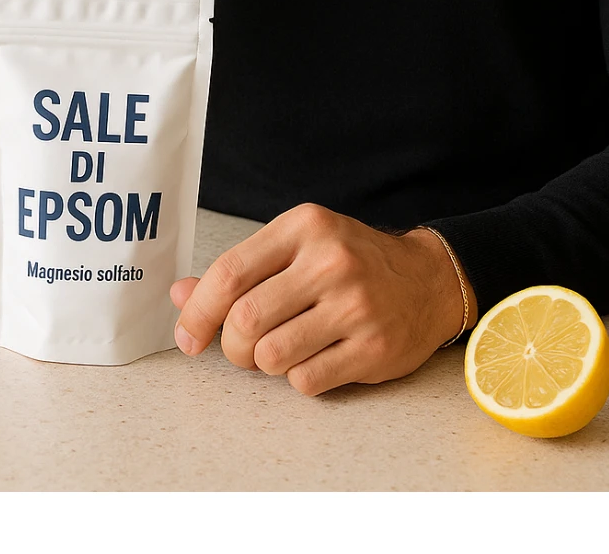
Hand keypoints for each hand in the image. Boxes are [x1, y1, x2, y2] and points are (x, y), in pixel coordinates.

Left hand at [169, 203, 476, 396]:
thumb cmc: (353, 262)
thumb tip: (180, 295)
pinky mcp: (373, 347)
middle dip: (232, 346)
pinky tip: (316, 356)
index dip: (197, 312)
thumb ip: (241, 270)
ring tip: (285, 347)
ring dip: (266, 363)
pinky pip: (305, 381)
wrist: (428, 280)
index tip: (188, 337)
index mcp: (304, 226)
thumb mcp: (297, 247)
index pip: (230, 273)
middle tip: (243, 347)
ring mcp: (355, 305)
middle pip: (245, 321)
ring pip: (271, 356)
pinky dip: (298, 377)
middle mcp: (330, 261)